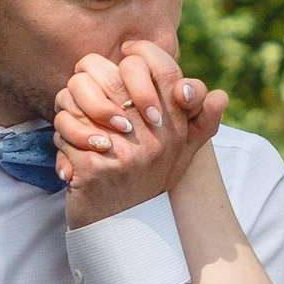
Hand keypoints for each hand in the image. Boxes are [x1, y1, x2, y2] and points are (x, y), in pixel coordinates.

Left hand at [54, 41, 228, 225]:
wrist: (123, 229)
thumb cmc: (148, 183)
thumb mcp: (182, 155)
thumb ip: (201, 123)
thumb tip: (221, 96)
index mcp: (175, 128)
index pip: (164, 69)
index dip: (141, 54)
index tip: (128, 55)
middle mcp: (154, 138)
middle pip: (112, 76)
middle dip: (90, 79)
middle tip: (87, 87)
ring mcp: (123, 152)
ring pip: (78, 100)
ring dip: (70, 111)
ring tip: (75, 124)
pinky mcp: (92, 167)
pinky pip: (63, 129)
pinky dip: (61, 138)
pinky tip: (70, 151)